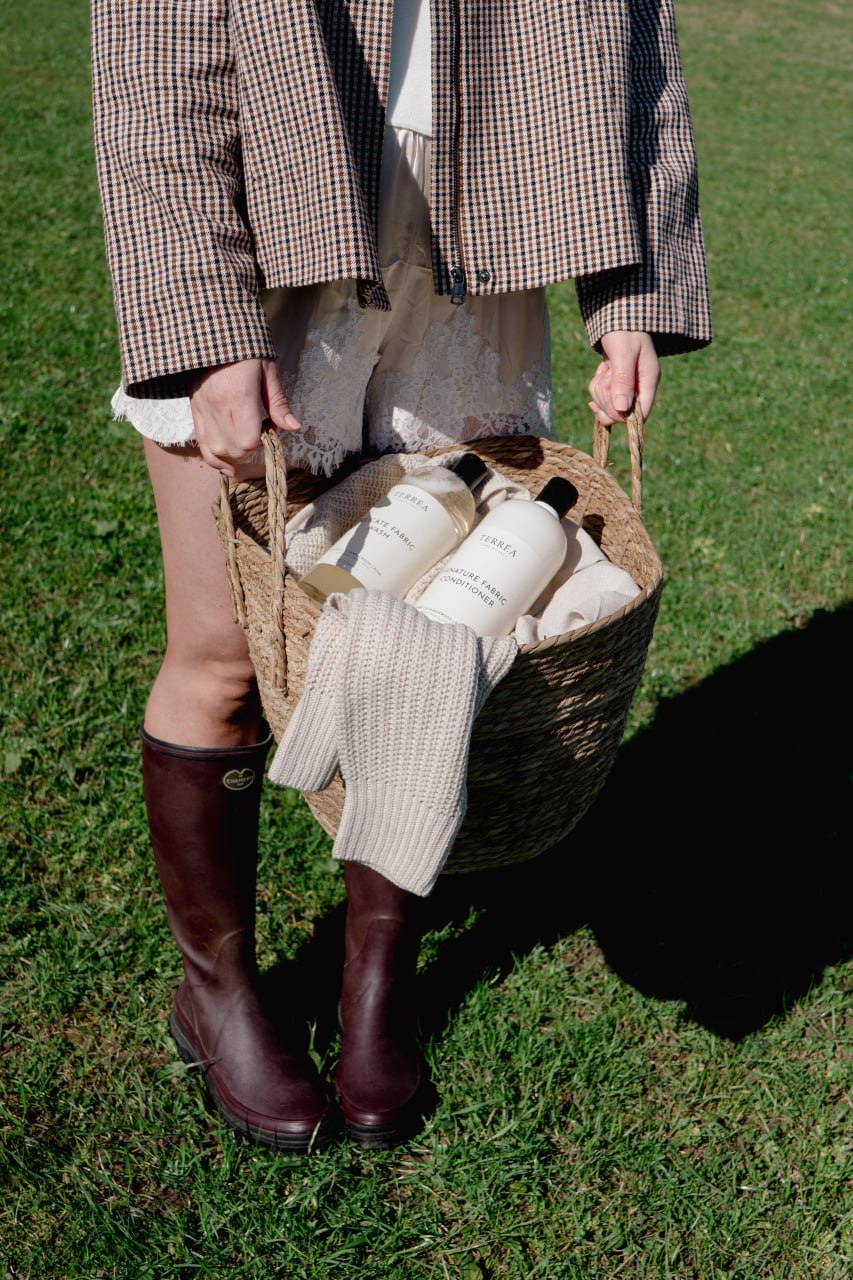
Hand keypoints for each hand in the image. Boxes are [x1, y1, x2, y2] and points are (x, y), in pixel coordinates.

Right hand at [189, 357, 300, 476]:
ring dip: (233, 454)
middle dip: (250, 449)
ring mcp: (203, 408)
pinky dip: (214, 458)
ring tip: (244, 444)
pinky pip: (201, 444)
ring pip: (216, 451)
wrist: (213, 329)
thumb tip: (294, 427)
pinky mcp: (194, 409)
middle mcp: (217, 405)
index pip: (249, 440)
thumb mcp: (269, 371)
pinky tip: (227, 466)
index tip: (269, 426)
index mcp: (239, 395)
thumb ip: (278, 403)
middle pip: (234, 449)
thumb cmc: (247, 348)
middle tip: (258, 431)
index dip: (263, 441)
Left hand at [588, 331, 659, 425]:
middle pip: (620, 413)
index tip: (609, 401)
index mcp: (649, 381)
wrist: (616, 314)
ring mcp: (628, 388)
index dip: (621, 414)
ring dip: (599, 390)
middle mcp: (640, 388)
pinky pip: (602, 397)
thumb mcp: (623, 353)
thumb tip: (621, 408)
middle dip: (606, 397)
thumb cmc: (623, 330)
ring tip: (604, 369)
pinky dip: (597, 386)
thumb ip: (623, 380)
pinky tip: (602, 370)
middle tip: (606, 375)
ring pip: (608, 406)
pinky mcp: (616, 385)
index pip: (640, 415)